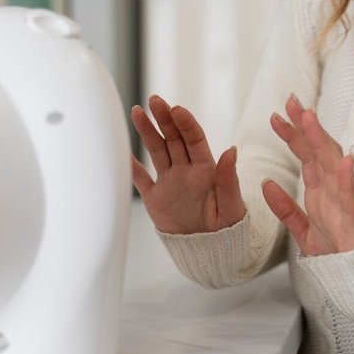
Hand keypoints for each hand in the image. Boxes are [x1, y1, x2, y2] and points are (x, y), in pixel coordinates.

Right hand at [131, 95, 245, 233]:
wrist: (209, 252)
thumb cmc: (227, 229)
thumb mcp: (231, 205)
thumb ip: (229, 179)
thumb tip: (232, 150)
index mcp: (206, 170)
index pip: (194, 139)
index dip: (186, 124)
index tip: (176, 110)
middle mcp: (186, 171)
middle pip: (173, 139)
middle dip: (164, 119)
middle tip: (155, 100)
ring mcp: (170, 182)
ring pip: (157, 151)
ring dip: (147, 131)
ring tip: (137, 111)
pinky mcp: (156, 198)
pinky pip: (140, 178)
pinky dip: (131, 166)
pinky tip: (121, 150)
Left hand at [262, 95, 353, 255]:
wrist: (352, 276)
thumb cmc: (333, 249)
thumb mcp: (300, 228)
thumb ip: (284, 207)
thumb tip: (265, 184)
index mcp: (319, 188)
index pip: (304, 154)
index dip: (291, 134)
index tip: (277, 115)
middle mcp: (331, 187)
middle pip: (317, 150)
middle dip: (305, 125)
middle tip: (291, 101)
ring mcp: (343, 199)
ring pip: (331, 163)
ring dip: (321, 140)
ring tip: (309, 118)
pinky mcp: (353, 216)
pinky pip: (349, 194)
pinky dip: (346, 177)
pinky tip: (344, 160)